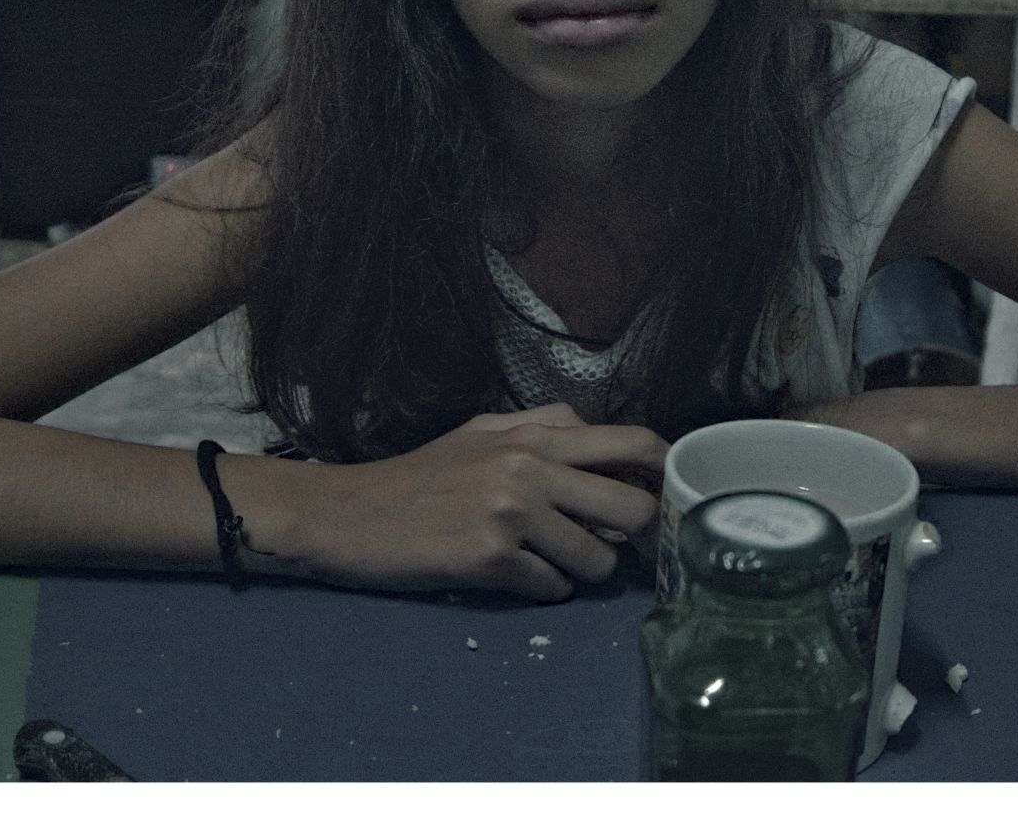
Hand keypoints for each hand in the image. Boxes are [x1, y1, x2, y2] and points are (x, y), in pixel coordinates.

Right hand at [245, 406, 667, 601]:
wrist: (349, 514)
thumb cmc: (418, 475)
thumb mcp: (481, 432)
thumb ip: (542, 426)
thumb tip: (596, 432)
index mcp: (534, 434)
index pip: (632, 441)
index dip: (665, 473)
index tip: (668, 497)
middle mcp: (530, 467)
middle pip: (634, 507)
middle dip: (639, 537)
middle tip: (621, 548)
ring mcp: (511, 513)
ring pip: (598, 559)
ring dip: (584, 572)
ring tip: (552, 564)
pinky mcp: (490, 559)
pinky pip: (552, 589)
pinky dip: (543, 590)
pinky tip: (515, 578)